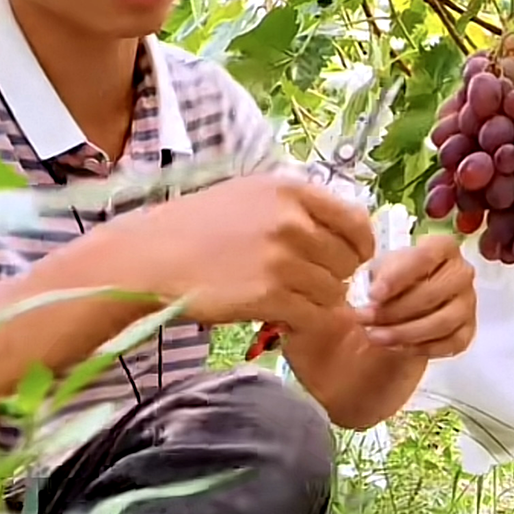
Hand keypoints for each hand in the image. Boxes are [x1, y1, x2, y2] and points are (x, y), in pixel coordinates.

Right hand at [115, 174, 374, 332]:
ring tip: (290, 298)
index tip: (353, 259)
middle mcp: (293, 221)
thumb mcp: (252, 195)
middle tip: (310, 283)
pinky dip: (304, 322)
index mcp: (293, 191)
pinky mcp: (269, 296)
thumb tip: (341, 229)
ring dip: (318, 301)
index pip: (357, 221)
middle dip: (337, 276)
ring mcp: (282, 259)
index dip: (361, 246)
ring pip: (333, 292)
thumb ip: (298, 207)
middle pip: (348, 261)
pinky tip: (282, 316)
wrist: (152, 257)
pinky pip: (313, 316)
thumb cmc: (198, 225)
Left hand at [354, 234, 475, 357]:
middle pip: (432, 294)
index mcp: (443, 248)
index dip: (398, 277)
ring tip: (374, 336)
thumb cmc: (395, 277)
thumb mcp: (383, 267)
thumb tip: (371, 291)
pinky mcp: (468, 331)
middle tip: (365, 319)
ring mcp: (468, 303)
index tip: (373, 295)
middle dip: (394, 310)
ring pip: (441, 322)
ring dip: (404, 332)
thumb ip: (379, 274)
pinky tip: (394, 346)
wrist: (406, 300)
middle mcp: (461, 273)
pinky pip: (447, 344)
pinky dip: (419, 347)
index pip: (425, 258)